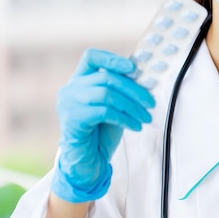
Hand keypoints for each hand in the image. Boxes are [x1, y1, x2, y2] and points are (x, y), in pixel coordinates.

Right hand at [51, 49, 154, 202]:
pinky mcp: (72, 119)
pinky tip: (136, 126)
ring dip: (131, 106)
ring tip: (145, 117)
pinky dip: (124, 118)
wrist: (88, 161)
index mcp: (79, 80)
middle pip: (106, 77)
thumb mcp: (113, 105)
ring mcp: (68, 103)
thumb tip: (144, 78)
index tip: (133, 68)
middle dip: (133, 90)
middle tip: (150, 102)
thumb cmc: (101, 131)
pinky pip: (104, 112)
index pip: (91, 57)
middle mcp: (70, 89)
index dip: (112, 59)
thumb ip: (120, 90)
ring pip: (106, 94)